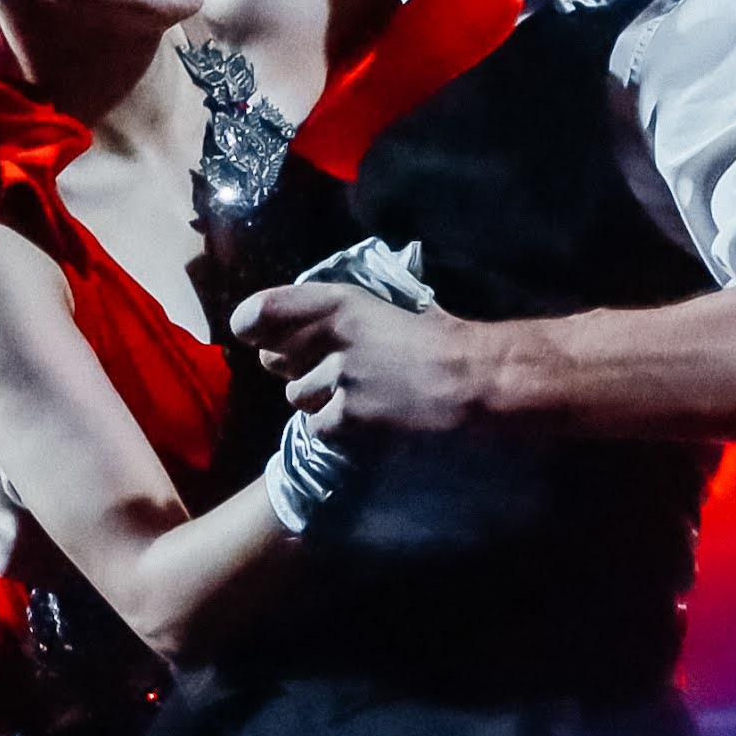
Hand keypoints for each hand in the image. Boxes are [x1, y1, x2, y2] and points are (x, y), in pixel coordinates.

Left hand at [239, 280, 508, 436]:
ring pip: (298, 399)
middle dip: (294, 368)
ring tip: (362, 403)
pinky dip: (339, 432)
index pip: (266, 310)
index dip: (254, 322)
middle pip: (276, 360)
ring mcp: (338, 383)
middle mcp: (332, 339)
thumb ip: (349, 317)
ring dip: (320, 403)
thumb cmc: (451, 344)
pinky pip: (320, 430)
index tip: (252, 332)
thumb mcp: (396, 309)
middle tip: (328, 373)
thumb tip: (311, 324)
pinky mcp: (348, 422)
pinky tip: (370, 426)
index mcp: (344, 302)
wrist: (483, 385)